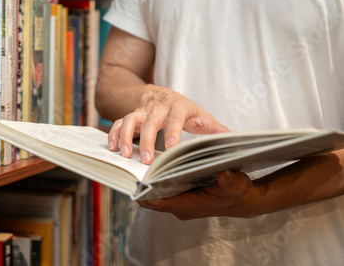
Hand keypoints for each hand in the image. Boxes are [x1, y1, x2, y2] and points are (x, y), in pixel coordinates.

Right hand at [107, 85, 228, 163]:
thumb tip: (238, 141)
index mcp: (178, 107)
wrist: (160, 94)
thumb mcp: (201, 117)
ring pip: (131, 120)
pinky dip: (113, 134)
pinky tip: (112, 148)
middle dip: (146, 140)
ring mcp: (142, 110)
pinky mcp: (130, 115)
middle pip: (150, 120)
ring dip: (125, 136)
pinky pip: (119, 122)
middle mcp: (158, 107)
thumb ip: (216, 130)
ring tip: (124, 155)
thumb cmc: (184, 110)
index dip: (174, 132)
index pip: (176, 118)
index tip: (171, 148)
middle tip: (144, 161)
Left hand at [137, 171, 260, 219]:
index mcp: (189, 205)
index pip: (160, 202)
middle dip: (141, 185)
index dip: (145, 193)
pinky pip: (161, 191)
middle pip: (153, 199)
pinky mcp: (181, 197)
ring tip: (134, 165)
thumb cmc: (238, 192)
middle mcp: (181, 207)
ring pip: (155, 194)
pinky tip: (150, 165)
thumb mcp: (237, 184)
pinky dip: (155, 180)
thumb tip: (225, 176)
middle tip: (129, 168)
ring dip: (146, 182)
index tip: (133, 181)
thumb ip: (231, 182)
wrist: (243, 199)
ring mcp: (180, 203)